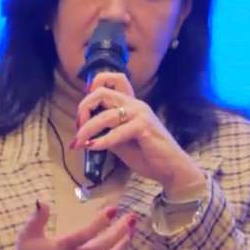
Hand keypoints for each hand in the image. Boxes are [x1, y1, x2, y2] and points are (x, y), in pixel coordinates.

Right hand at [2, 201, 136, 249]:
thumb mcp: (26, 235)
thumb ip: (36, 217)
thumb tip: (43, 201)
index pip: (83, 234)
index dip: (99, 222)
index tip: (113, 209)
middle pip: (100, 248)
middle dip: (118, 233)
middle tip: (131, 219)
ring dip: (120, 249)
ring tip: (130, 234)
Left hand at [71, 71, 204, 192]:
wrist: (171, 169)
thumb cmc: (147, 156)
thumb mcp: (120, 143)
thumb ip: (106, 133)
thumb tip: (85, 134)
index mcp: (131, 105)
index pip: (113, 80)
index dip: (93, 87)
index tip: (84, 109)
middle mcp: (135, 104)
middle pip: (102, 92)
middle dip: (84, 108)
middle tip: (78, 127)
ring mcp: (140, 114)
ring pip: (105, 115)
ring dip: (87, 129)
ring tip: (79, 143)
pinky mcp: (144, 127)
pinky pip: (117, 131)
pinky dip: (102, 140)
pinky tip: (93, 148)